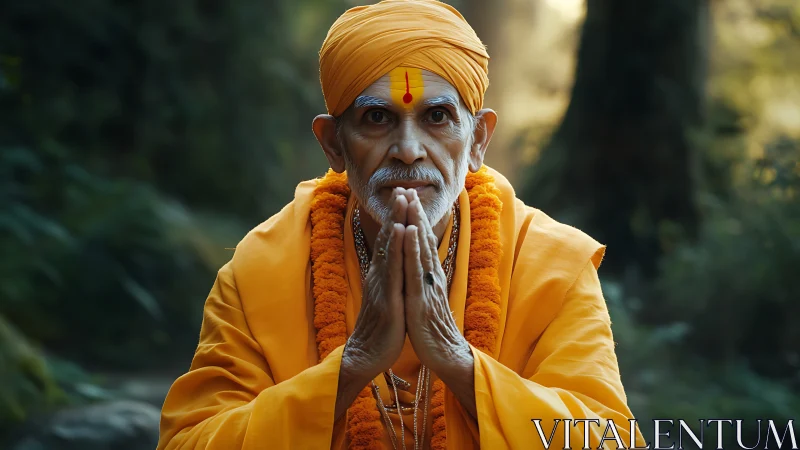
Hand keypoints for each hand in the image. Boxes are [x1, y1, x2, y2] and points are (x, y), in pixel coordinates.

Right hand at [343, 190, 407, 378]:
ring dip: (397, 220)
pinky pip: (393, 268)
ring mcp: (383, 285)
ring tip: (402, 198)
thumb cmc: (381, 329)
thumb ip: (390, 279)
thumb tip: (394, 263)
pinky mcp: (388, 298)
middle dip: (397, 211)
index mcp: (383, 276)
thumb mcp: (388, 298)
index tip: (403, 195)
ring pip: (391, 247)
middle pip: (390, 238)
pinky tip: (401, 229)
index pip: (391, 242)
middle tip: (402, 185)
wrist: (367, 356)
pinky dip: (396, 246)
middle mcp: (381, 275)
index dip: (397, 218)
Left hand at [402, 189, 470, 372]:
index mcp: (429, 276)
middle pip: (422, 239)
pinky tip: (407, 232)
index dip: (416, 218)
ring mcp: (426, 286)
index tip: (409, 196)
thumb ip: (423, 281)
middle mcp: (430, 276)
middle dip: (414, 212)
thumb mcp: (425, 299)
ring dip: (414, 222)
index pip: (422, 242)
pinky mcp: (421, 299)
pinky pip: (414, 270)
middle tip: (408, 187)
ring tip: (408, 200)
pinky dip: (411, 249)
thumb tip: (420, 266)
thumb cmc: (433, 330)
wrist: (446, 355)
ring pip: (419, 248)